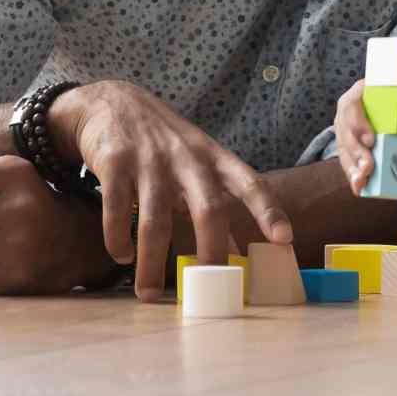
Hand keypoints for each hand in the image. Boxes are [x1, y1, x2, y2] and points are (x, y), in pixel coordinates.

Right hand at [52, 79, 293, 301]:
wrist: (111, 101)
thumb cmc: (164, 143)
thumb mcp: (196, 162)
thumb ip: (214, 200)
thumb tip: (235, 252)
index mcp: (214, 158)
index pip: (250, 184)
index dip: (269, 211)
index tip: (285, 239)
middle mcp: (187, 158)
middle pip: (209, 208)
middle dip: (212, 250)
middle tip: (210, 285)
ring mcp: (149, 160)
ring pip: (155, 221)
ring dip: (152, 263)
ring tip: (149, 294)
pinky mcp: (114, 163)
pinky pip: (117, 211)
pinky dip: (118, 240)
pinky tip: (122, 256)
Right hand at [333, 79, 375, 193]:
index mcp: (361, 91)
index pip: (352, 105)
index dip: (358, 124)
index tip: (371, 141)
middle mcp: (350, 108)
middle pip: (346, 131)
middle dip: (357, 152)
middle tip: (369, 168)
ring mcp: (345, 125)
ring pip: (344, 148)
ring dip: (353, 168)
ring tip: (361, 182)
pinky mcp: (348, 142)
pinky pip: (347, 158)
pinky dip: (353, 173)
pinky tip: (359, 187)